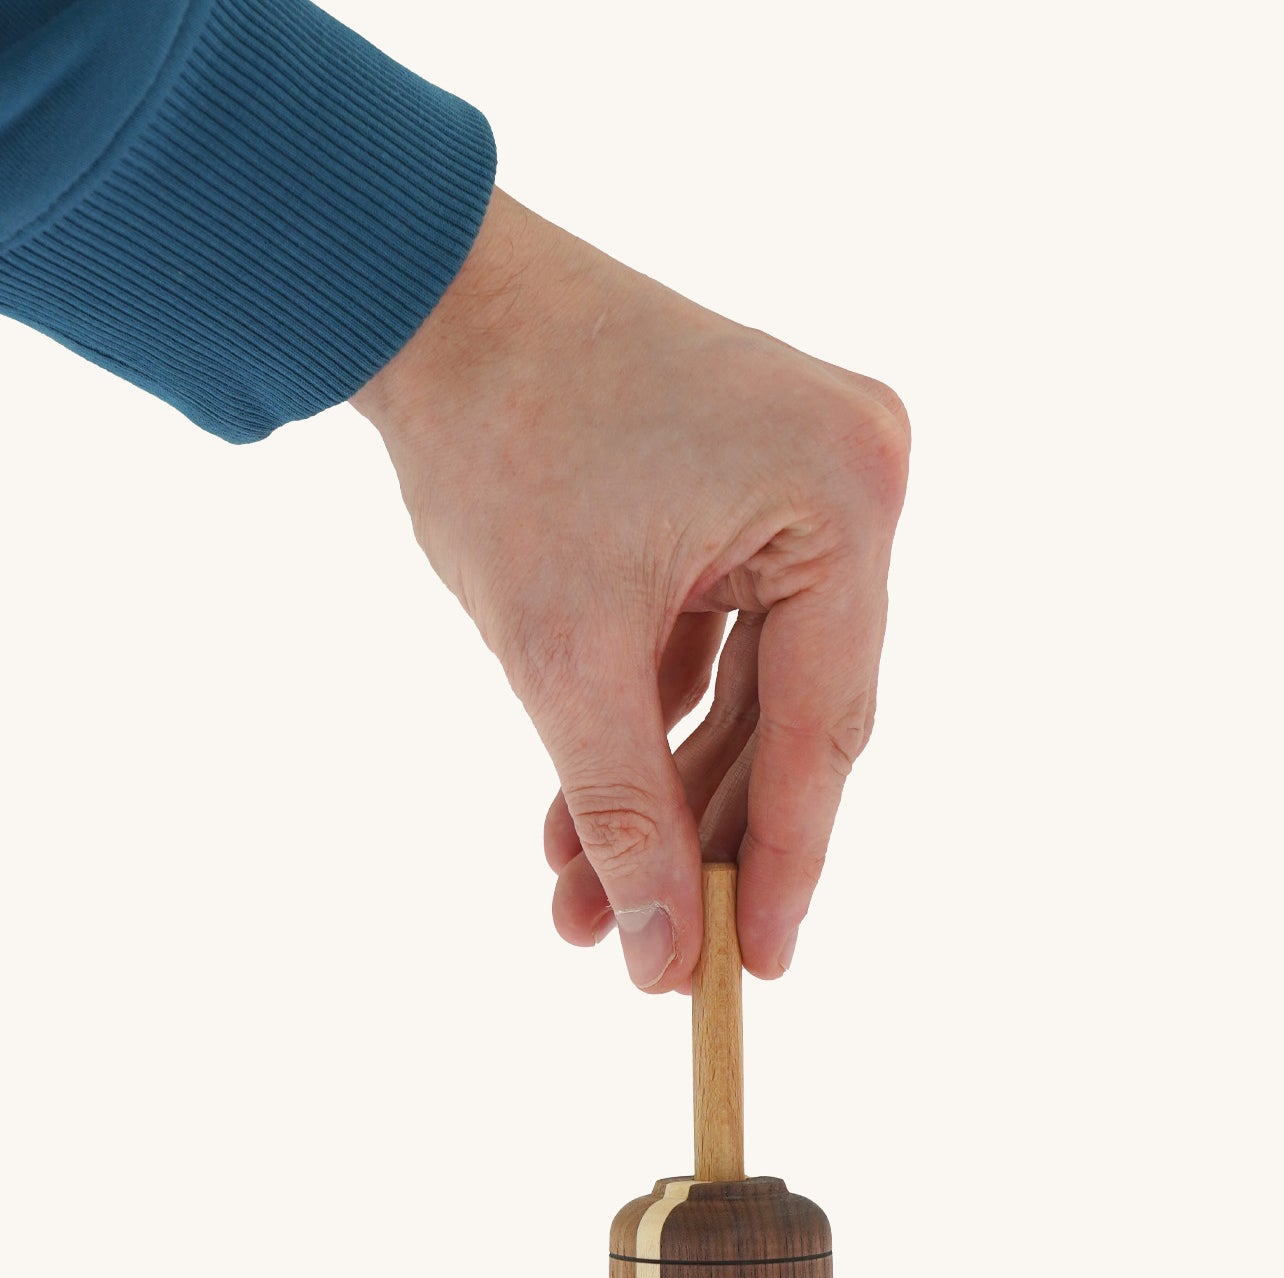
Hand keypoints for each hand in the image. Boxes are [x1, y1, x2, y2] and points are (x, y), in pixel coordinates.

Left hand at [350, 191, 908, 991]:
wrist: (428, 299)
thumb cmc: (498, 441)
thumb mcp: (561, 653)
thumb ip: (623, 812)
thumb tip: (666, 956)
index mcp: (844, 498)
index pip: (825, 725)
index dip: (788, 862)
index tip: (757, 971)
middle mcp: (855, 479)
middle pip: (792, 714)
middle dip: (701, 836)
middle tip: (654, 949)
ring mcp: (809, 478)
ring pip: (747, 689)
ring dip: (662, 792)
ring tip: (582, 897)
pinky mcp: (751, 488)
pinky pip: (719, 638)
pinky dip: (652, 720)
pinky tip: (577, 813)